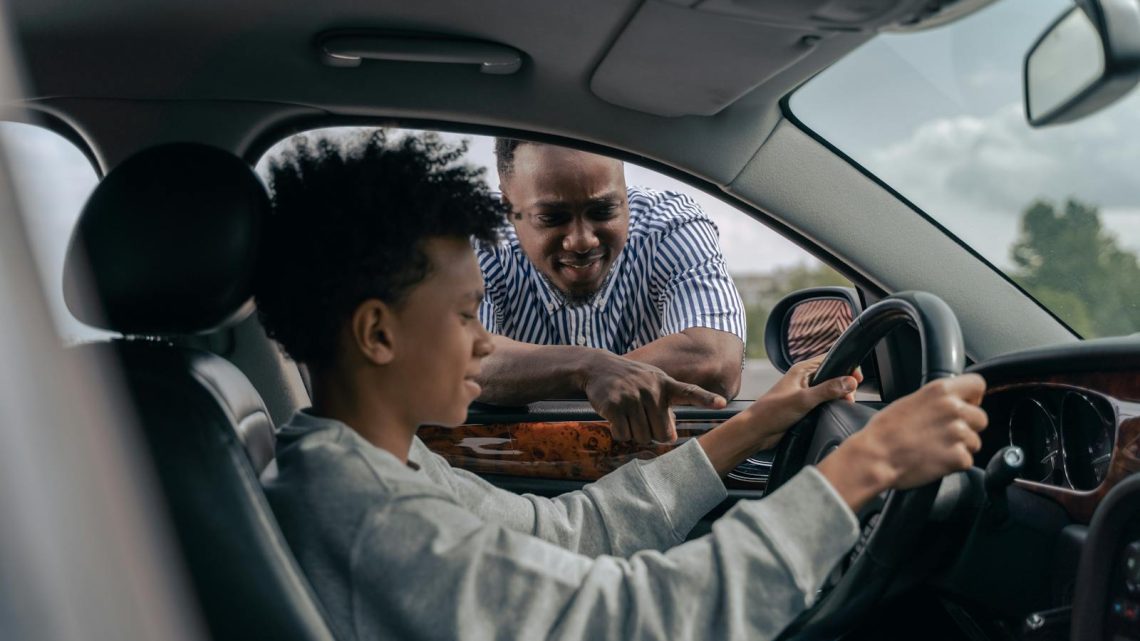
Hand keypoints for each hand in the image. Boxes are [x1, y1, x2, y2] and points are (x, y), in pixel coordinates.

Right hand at [579, 351, 725, 444]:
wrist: (598, 367)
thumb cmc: (630, 380)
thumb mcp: (652, 384)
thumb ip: (665, 406)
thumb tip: (670, 435)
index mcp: (666, 384)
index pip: (690, 392)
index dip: (706, 399)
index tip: (722, 403)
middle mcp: (651, 389)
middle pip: (660, 433)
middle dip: (651, 434)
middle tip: (641, 420)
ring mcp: (632, 396)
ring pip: (641, 436)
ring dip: (633, 433)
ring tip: (627, 415)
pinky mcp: (614, 405)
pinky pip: (623, 434)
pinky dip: (619, 432)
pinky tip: (616, 418)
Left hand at [737, 354, 860, 450]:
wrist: (757, 431)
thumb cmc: (772, 412)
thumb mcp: (803, 399)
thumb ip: (827, 390)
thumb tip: (850, 382)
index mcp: (801, 370)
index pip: (829, 359)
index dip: (845, 366)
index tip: (857, 378)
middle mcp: (804, 379)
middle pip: (833, 375)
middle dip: (845, 385)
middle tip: (849, 397)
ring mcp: (804, 392)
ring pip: (830, 390)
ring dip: (839, 396)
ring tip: (843, 404)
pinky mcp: (804, 406)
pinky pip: (824, 402)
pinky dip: (832, 405)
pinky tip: (834, 411)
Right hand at [819, 374, 988, 510]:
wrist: (875, 456)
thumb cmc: (885, 431)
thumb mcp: (910, 401)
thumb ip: (936, 400)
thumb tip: (951, 402)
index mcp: (940, 390)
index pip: (978, 385)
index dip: (973, 397)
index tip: (966, 406)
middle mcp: (953, 409)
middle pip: (981, 418)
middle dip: (968, 428)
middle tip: (945, 435)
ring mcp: (958, 433)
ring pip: (975, 441)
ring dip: (960, 447)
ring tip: (936, 449)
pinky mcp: (958, 457)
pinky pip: (967, 460)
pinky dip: (954, 464)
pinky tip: (935, 460)